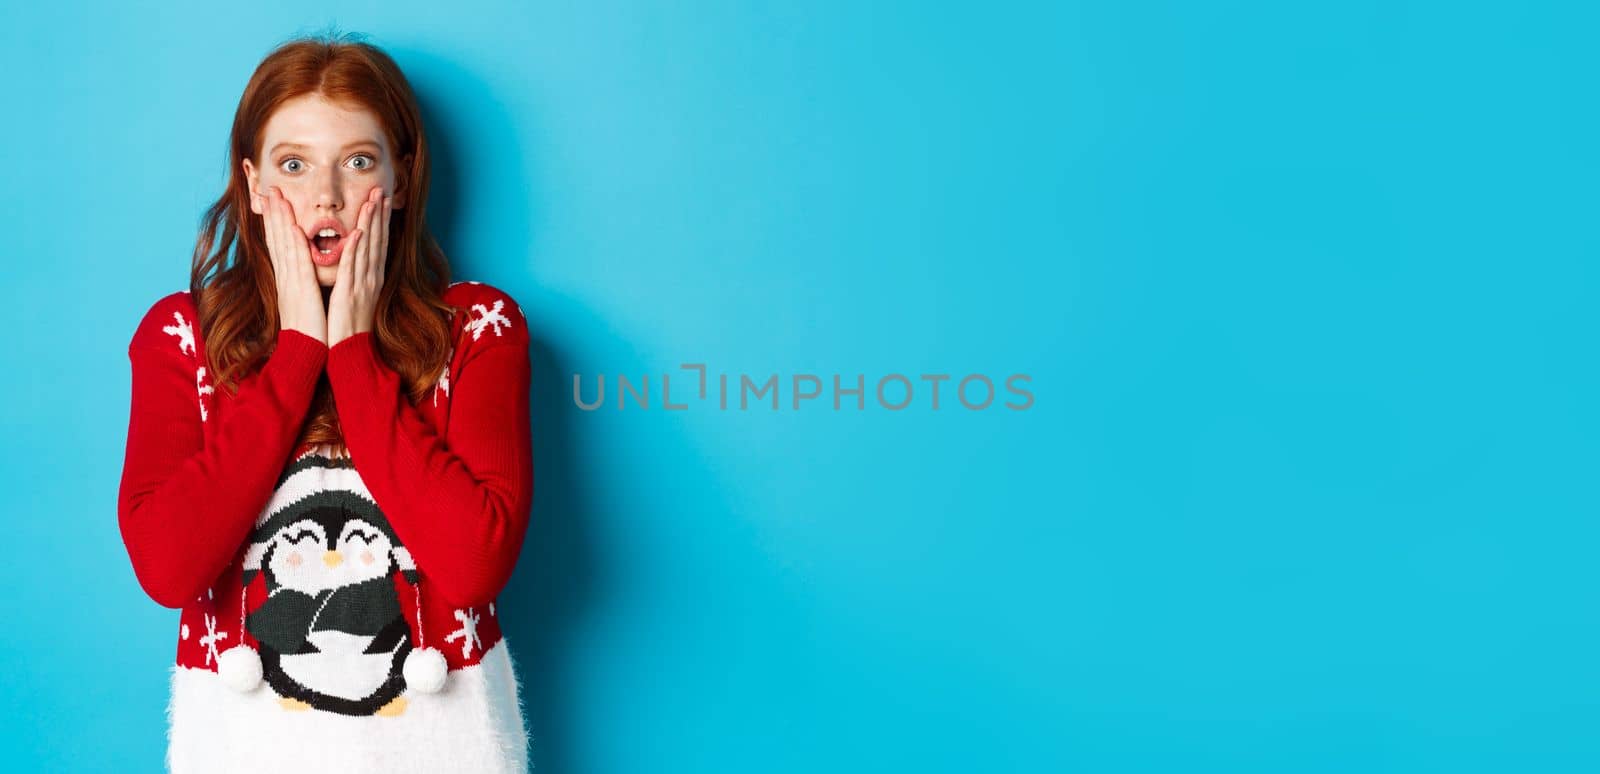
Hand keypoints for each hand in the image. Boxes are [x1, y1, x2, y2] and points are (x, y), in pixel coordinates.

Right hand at [257, 186, 327, 344]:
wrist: (304, 352)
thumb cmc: (308, 329)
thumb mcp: (302, 300)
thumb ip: (300, 283)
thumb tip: (300, 273)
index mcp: (288, 279)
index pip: (279, 244)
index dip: (275, 222)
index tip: (272, 202)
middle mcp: (286, 277)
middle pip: (278, 239)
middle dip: (274, 213)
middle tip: (269, 189)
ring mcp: (292, 283)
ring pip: (286, 245)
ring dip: (283, 220)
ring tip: (279, 198)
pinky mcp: (302, 292)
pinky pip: (299, 265)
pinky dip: (298, 245)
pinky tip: (297, 229)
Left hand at [327, 186, 389, 346]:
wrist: (351, 351)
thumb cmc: (351, 325)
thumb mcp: (358, 296)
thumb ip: (359, 277)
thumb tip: (358, 261)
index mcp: (372, 278)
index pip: (378, 243)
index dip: (381, 220)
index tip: (382, 200)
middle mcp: (371, 278)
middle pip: (377, 240)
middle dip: (379, 214)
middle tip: (381, 190)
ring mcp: (363, 285)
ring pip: (368, 248)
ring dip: (370, 224)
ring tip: (372, 201)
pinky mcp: (350, 293)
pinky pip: (353, 267)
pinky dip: (356, 250)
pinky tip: (358, 233)